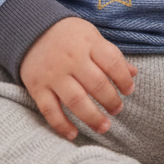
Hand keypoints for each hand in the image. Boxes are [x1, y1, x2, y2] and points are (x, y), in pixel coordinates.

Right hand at [19, 17, 136, 140]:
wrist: (30, 29)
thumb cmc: (68, 35)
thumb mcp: (91, 36)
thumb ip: (111, 55)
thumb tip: (133, 74)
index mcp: (88, 42)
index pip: (112, 63)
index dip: (124, 80)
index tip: (129, 90)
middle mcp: (71, 59)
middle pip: (97, 85)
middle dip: (111, 101)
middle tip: (117, 110)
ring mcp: (53, 74)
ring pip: (76, 101)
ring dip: (93, 118)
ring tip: (104, 126)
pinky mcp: (37, 87)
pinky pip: (50, 110)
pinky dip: (62, 125)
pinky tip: (73, 134)